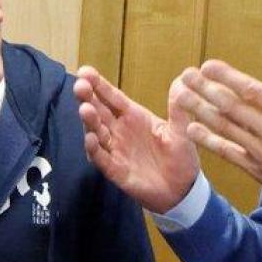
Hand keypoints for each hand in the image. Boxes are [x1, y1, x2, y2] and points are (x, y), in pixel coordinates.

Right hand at [74, 66, 200, 212]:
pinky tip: (90, 138)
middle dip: (88, 98)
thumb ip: (178, 108)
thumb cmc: (180, 157)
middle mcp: (120, 131)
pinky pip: (101, 158)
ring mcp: (116, 150)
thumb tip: (182, 79)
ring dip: (90, 121)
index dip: (99, 85)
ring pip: (97, 132)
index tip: (85, 71)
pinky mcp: (115, 170)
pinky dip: (94, 149)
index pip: (113, 98)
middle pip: (100, 111)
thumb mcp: (181, 130)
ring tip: (85, 109)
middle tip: (79, 86)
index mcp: (134, 117)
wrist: (182, 189)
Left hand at [171, 55, 261, 217]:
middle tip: (186, 75)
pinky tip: (191, 129)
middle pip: (234, 107)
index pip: (255, 91)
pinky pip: (227, 153)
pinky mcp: (255, 170)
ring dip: (201, 111)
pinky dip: (209, 141)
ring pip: (226, 128)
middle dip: (207, 89)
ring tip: (180, 96)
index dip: (229, 77)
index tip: (209, 66)